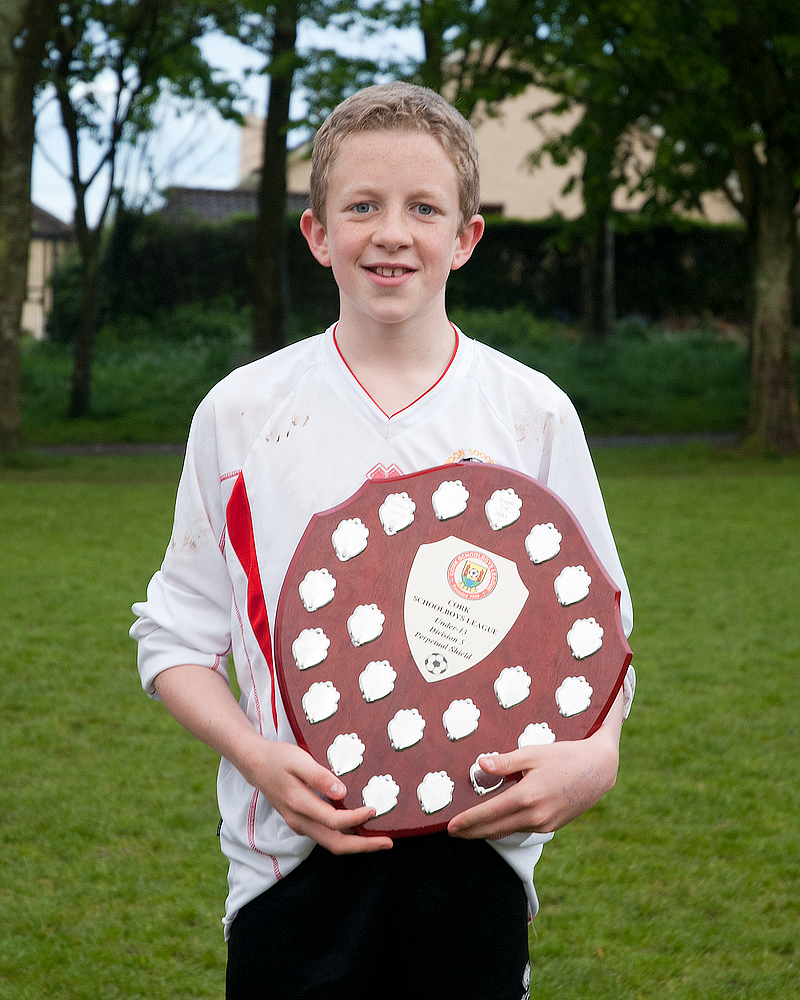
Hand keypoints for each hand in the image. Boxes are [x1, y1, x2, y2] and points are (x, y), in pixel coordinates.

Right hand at [153, 664, 392, 854]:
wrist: (254, 763)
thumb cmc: (278, 757)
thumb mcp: (299, 759)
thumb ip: (320, 776)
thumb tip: (343, 792)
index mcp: (300, 806)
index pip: (335, 821)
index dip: (357, 819)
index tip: (376, 809)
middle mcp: (300, 821)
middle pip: (336, 843)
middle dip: (364, 846)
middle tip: (389, 842)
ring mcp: (299, 824)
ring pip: (331, 843)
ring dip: (356, 843)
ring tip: (379, 838)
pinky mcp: (301, 821)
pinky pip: (326, 835)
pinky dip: (345, 835)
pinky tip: (358, 826)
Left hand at [447, 692, 623, 839]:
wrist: (599, 770)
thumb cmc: (564, 756)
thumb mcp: (533, 753)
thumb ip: (505, 761)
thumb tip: (480, 765)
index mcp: (526, 796)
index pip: (488, 814)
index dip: (467, 821)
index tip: (449, 826)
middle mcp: (534, 816)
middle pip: (494, 830)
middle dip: (471, 832)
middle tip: (452, 833)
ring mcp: (545, 824)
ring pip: (508, 832)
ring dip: (488, 832)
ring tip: (470, 828)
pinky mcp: (553, 826)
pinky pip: (523, 829)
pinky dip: (507, 827)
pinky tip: (498, 822)